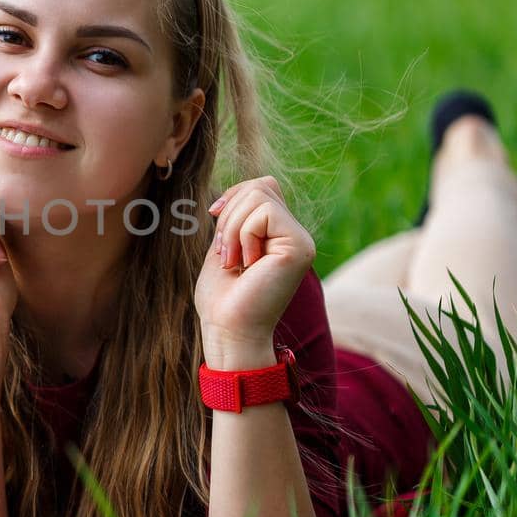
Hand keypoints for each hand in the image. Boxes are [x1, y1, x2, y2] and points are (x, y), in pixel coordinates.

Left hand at [194, 176, 315, 349]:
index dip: (234, 194)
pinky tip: (247, 264)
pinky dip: (243, 235)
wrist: (228, 330)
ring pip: (260, 195)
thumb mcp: (225, 245)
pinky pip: (264, 213)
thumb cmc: (223, 296)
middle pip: (261, 186)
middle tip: (225, 252)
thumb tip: (236, 191)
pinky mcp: (301, 247)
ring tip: (233, 261)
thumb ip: (236, 217)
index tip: (214, 216)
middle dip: (229, 214)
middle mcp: (296, 236)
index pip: (262, 186)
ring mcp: (301, 241)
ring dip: (232, 227)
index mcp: (279, 234)